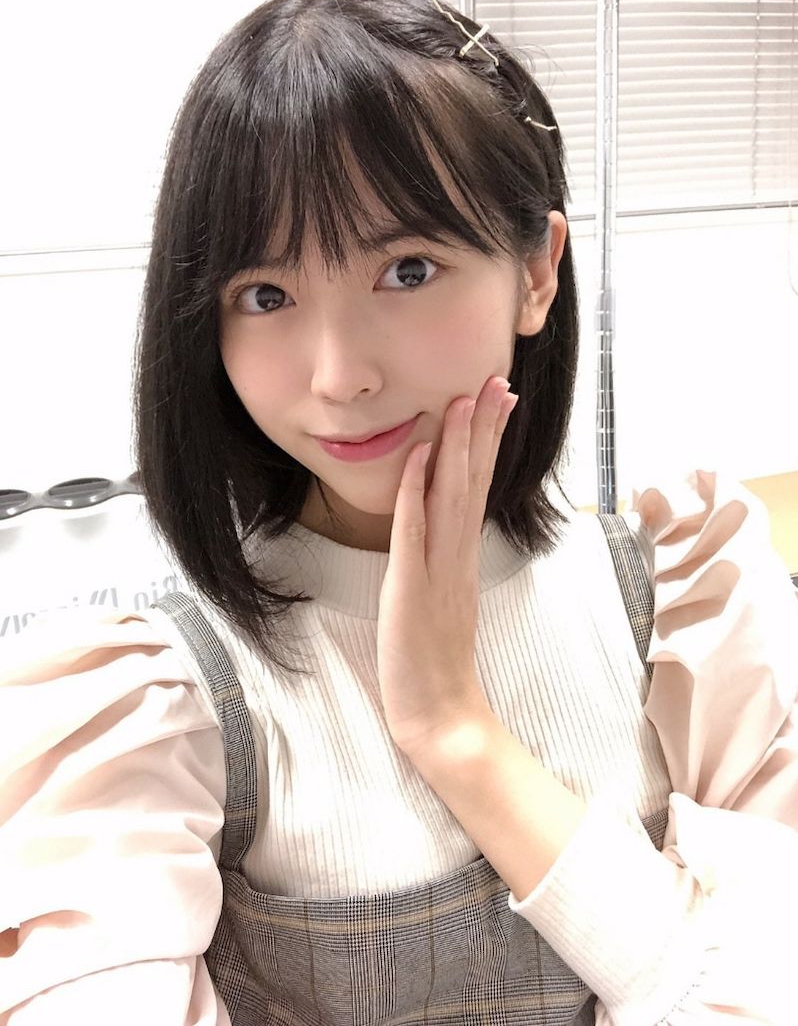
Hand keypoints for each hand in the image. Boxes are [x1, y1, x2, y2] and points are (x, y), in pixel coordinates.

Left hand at [376, 375, 518, 756]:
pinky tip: (419, 455)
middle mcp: (456, 554)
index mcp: (462, 556)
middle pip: (473, 480)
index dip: (488, 441)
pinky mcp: (412, 587)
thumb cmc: (436, 661)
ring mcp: (438, 569)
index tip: (499, 400)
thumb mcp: (444, 598)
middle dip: (483, 427)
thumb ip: (446, 560)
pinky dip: (415, 490)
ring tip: (465, 399)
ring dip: (457, 445)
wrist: (440, 716)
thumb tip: (444, 524)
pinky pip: (413, 530)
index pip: (478, 486)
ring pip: (450, 495)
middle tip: (497, 380)